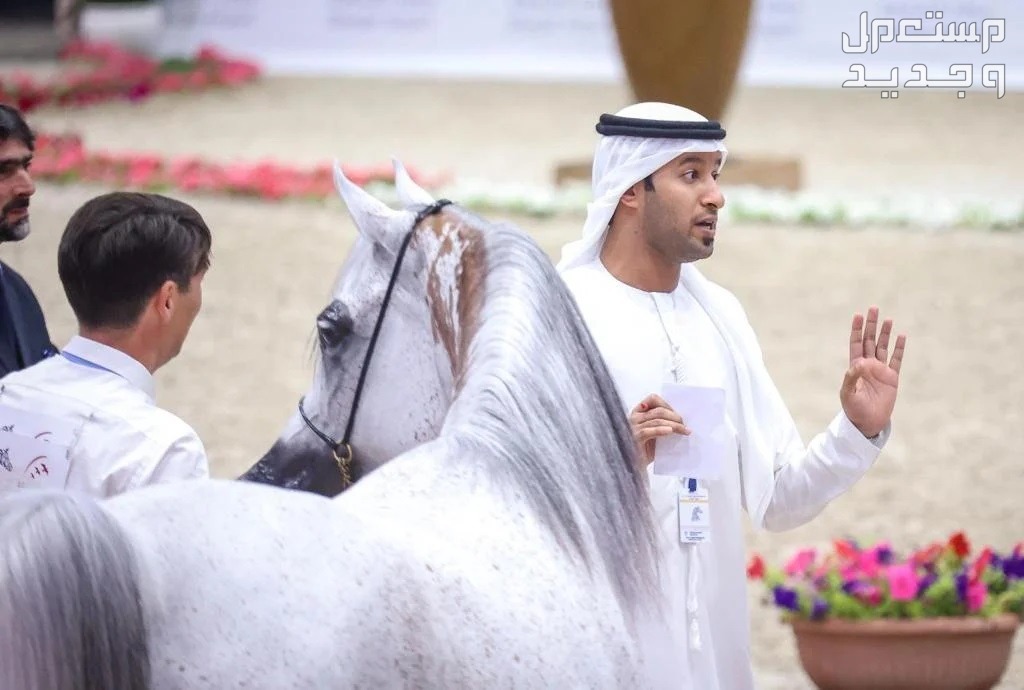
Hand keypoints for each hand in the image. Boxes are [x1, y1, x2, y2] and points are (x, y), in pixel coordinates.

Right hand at [629, 393, 689, 466]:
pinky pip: (650, 431)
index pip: (653, 399)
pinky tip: (671, 431)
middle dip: (674, 416)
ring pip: (657, 420)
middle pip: (658, 410)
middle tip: (684, 424)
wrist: (632, 467)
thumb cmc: (643, 451)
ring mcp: (633, 427)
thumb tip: (680, 420)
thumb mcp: (652, 434)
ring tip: (684, 431)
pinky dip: (662, 430)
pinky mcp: (635, 438)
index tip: (677, 414)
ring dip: (674, 425)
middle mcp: (634, 417)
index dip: (667, 404)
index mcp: (638, 413)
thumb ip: (660, 424)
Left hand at [841, 306, 906, 438]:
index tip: (858, 315)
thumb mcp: (848, 394)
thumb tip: (860, 364)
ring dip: (885, 333)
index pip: (856, 344)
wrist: (868, 423)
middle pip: (870, 341)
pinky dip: (899, 348)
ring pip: (883, 347)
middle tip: (874, 309)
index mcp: (855, 367)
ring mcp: (881, 371)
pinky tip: (901, 336)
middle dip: (871, 325)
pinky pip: (897, 360)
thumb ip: (852, 378)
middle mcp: (868, 366)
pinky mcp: (892, 378)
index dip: (857, 330)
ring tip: (888, 319)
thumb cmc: (854, 409)